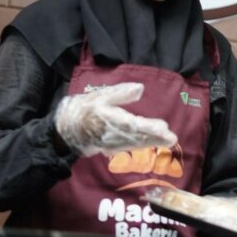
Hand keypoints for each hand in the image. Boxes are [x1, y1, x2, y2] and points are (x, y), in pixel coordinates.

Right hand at [54, 82, 176, 155]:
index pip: (133, 124)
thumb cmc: (82, 109)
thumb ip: (120, 93)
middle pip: (137, 137)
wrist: (64, 130)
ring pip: (134, 144)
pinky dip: (141, 146)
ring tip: (167, 141)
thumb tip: (140, 89)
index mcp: (109, 119)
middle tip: (172, 139)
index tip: (164, 128)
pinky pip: (128, 147)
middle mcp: (112, 134)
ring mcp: (111, 143)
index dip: (149, 127)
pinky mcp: (109, 147)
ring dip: (151, 143)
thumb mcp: (99, 96)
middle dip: (155, 138)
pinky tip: (151, 143)